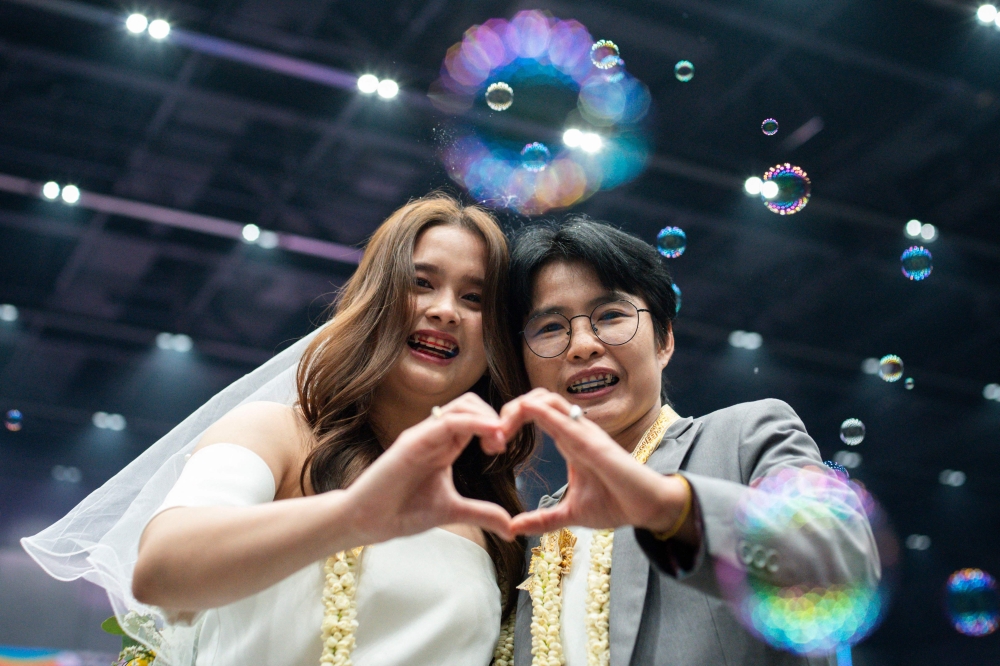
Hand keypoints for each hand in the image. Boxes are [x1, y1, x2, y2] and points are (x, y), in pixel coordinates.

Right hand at [344, 393, 514, 542]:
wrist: (369, 522)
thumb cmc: (403, 512)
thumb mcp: (452, 511)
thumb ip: (481, 513)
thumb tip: (511, 528)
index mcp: (445, 446)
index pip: (475, 418)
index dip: (495, 427)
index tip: (503, 449)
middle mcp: (435, 435)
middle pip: (471, 404)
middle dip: (495, 417)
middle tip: (501, 444)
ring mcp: (424, 435)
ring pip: (463, 406)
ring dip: (488, 417)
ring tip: (498, 441)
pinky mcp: (413, 441)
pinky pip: (449, 421)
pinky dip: (475, 423)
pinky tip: (491, 436)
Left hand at [499, 389, 690, 536]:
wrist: (647, 509)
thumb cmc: (616, 504)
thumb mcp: (569, 514)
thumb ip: (542, 519)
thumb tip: (514, 528)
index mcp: (569, 440)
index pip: (536, 412)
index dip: (510, 420)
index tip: (493, 445)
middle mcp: (576, 430)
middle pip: (537, 398)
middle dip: (509, 409)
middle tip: (491, 436)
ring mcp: (585, 433)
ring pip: (547, 400)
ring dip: (518, 408)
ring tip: (500, 430)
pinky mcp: (594, 442)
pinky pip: (564, 419)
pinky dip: (541, 413)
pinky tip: (523, 415)